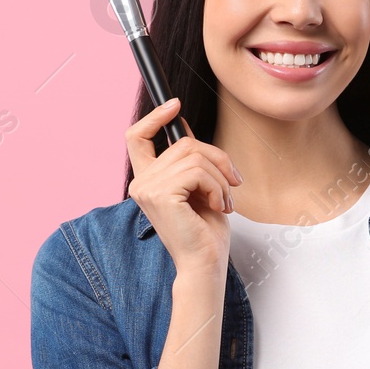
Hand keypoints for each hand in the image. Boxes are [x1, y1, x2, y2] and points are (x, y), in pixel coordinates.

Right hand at [125, 97, 241, 274]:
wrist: (205, 264)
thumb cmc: (205, 232)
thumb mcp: (198, 187)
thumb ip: (188, 160)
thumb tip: (183, 127)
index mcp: (147, 180)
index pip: (136, 137)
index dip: (154, 116)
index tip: (175, 104)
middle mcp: (141, 182)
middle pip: (183, 143)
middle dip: (217, 158)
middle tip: (233, 183)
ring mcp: (148, 188)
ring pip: (195, 156)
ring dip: (220, 177)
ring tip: (225, 200)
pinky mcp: (161, 195)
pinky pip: (198, 171)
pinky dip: (217, 186)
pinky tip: (219, 206)